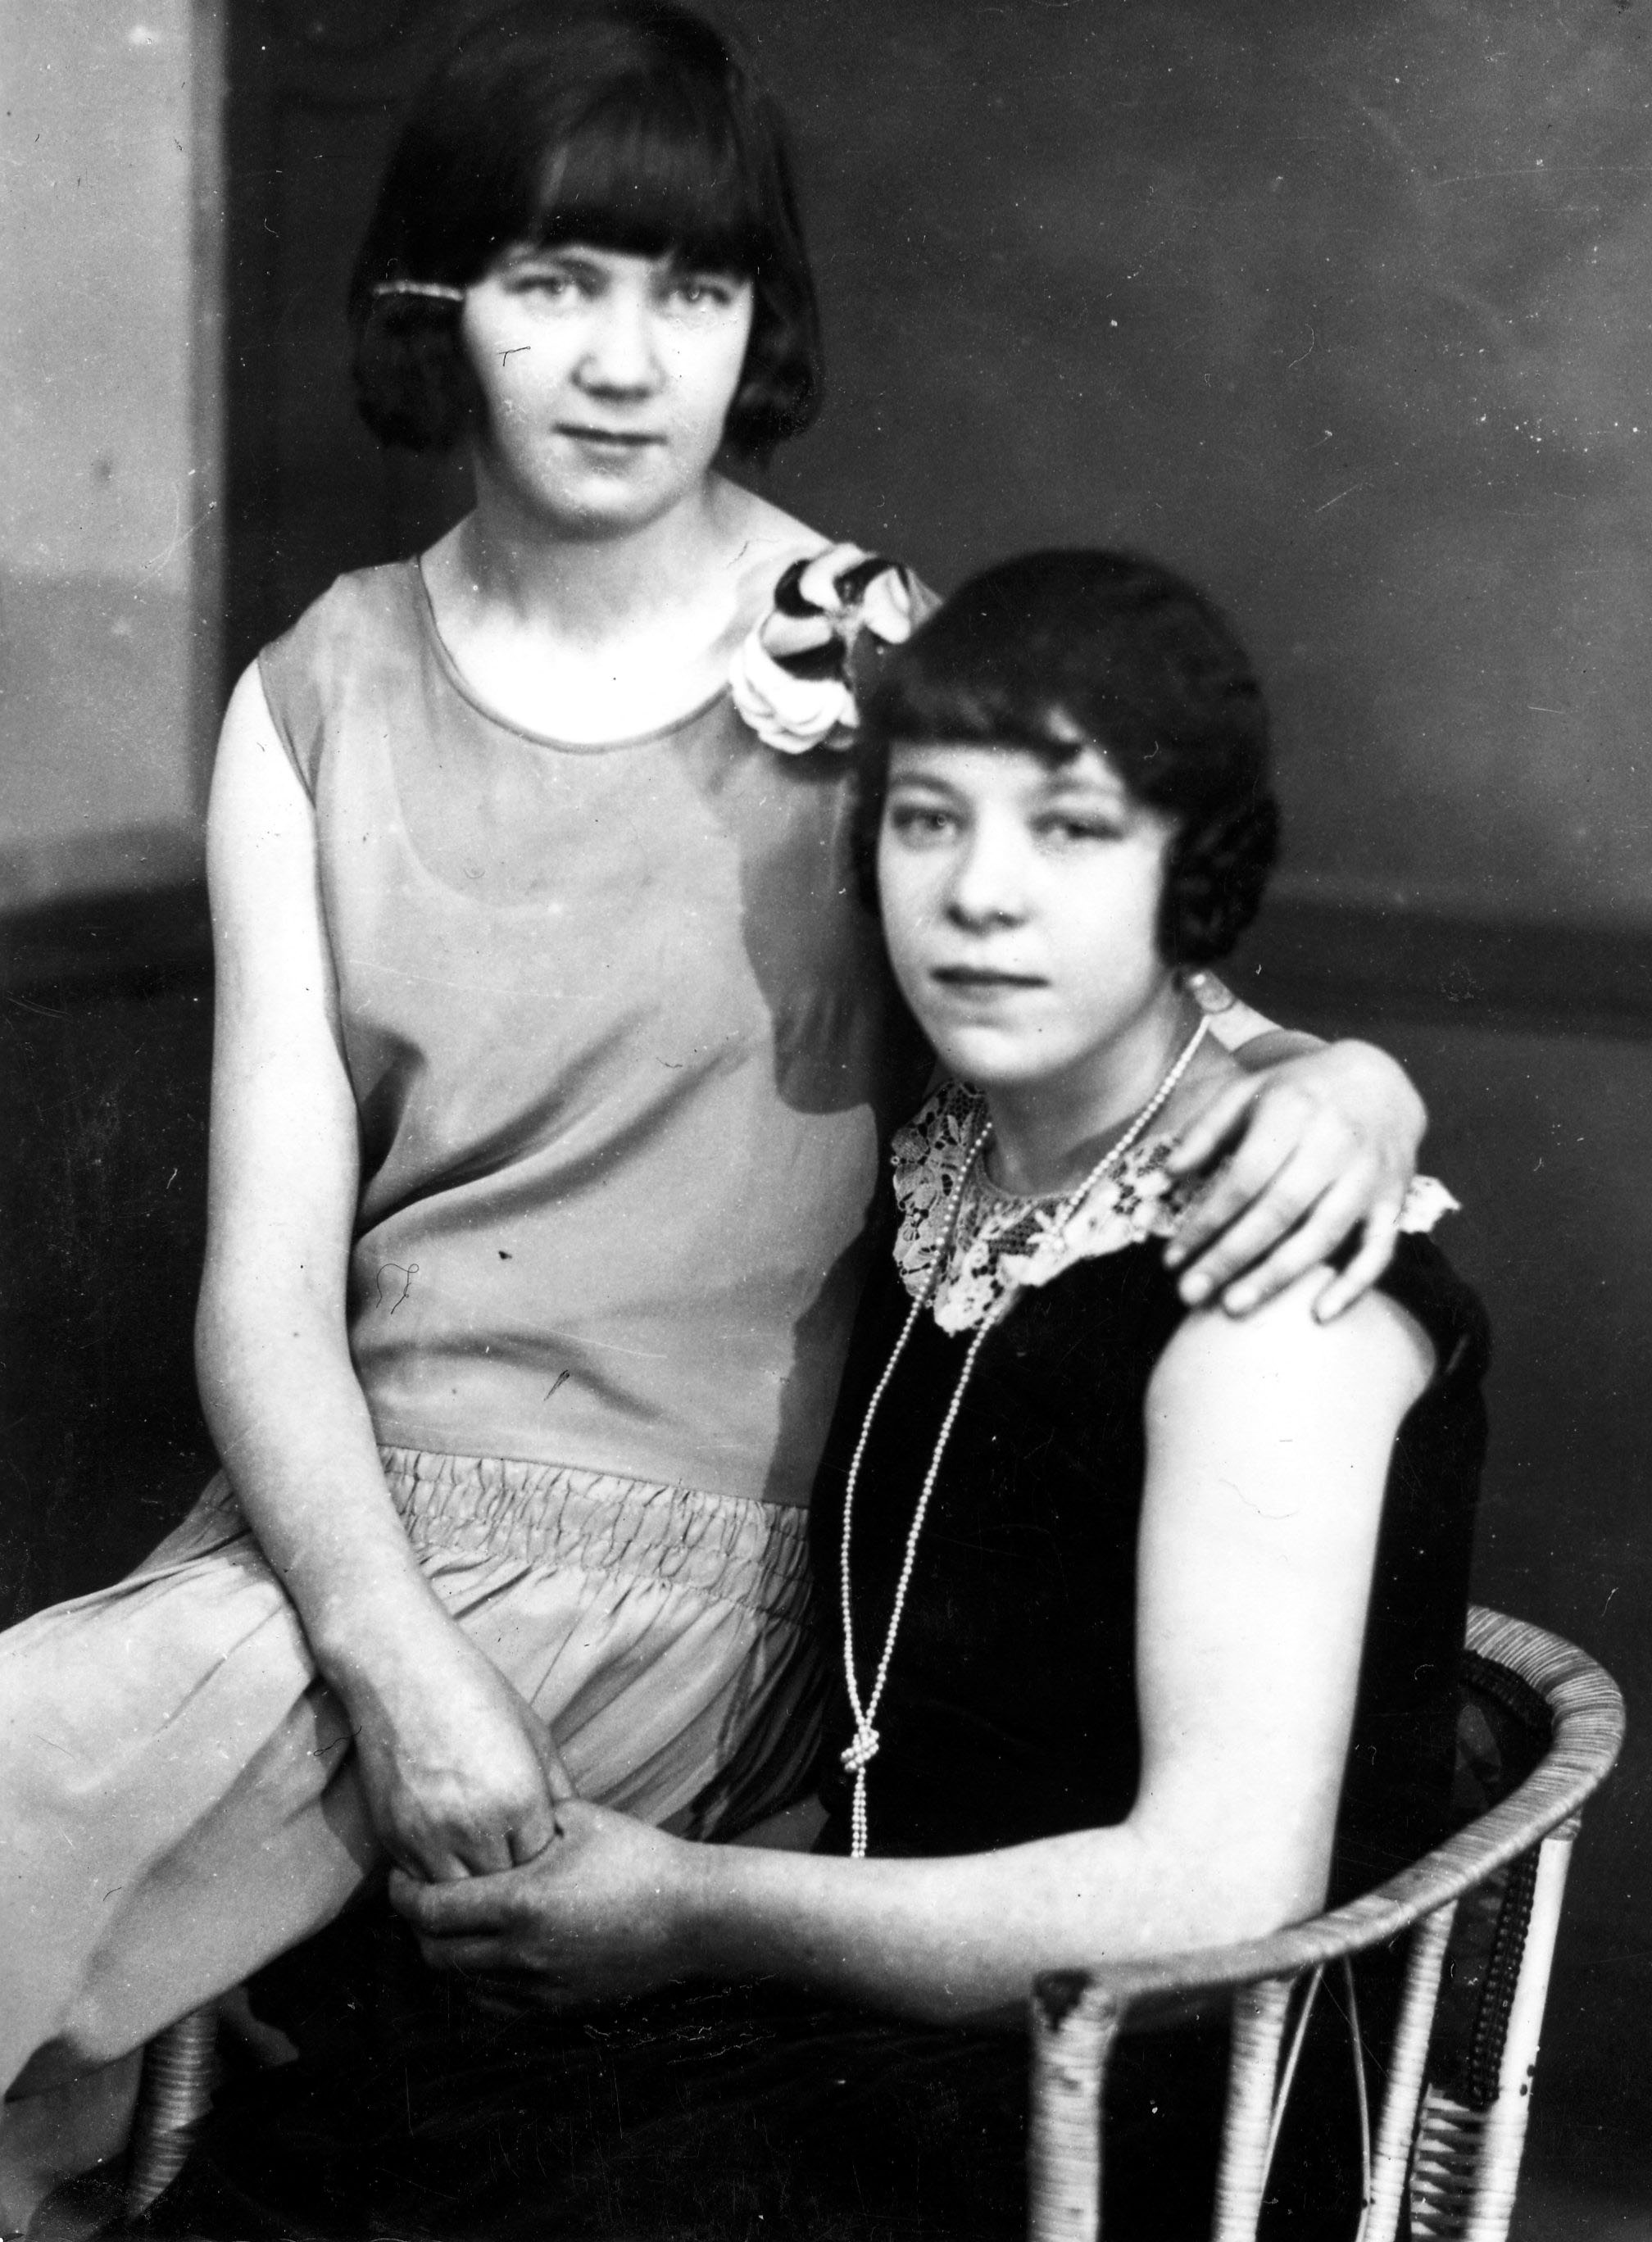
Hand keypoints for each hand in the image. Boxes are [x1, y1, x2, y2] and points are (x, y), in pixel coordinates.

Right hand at [333, 1605, 574, 1881]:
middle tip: (516, 1874)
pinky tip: (448, 1865)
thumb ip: (557, 1790)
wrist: (402, 1670)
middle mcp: (475, 1827)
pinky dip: (436, 1883)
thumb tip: (572, 1833)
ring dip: (472, 1893)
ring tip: (482, 1877)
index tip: (546, 1859)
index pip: (543, 1868)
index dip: (546, 1867)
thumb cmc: (476, 1692)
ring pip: (460, 1901)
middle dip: (513, 1887)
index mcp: (519, 1800)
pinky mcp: (393, 1839)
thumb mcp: (534, 1735)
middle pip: (504, 1893)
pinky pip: (421, 1886)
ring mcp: (429, 1838)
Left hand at [389, 1799, 703, 2009]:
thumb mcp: (578, 1818)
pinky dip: (476, 1980)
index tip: (397, 1877)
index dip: (402, 1894)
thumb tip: (484, 1806)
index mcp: (520, 1902)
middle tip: (420, 1897)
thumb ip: (525, 1817)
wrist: (693, 1916)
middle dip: (417, 1927)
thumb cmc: (638, 1856)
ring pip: (459, 1983)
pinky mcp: (555, 2007)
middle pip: (434, 1953)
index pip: (430, 1910)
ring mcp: (537, 1987)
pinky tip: (487, 1951)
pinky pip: (492, 2003)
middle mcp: (519, 1954)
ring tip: (452, 1924)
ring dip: (445, 1955)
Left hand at [1163, 1040, 1425, 1319]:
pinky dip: (1354, 1284)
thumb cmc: (1299, 1092)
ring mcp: (1369, 1175)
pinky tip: (1320, 1314)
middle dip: (1231, 1257)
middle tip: (1191, 1294)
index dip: (1207, 1222)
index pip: (1244, 1178)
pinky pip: (1379, 1249)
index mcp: (1293, 1111)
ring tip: (1233, 1307)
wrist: (1380, 1081)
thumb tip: (1168, 1176)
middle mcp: (1335, 1143)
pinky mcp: (1394, 1200)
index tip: (1173, 1258)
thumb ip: (1206, 1130)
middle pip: (1278, 1212)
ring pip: (1322, 1235)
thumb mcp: (1248, 1092)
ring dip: (1277, 1277)